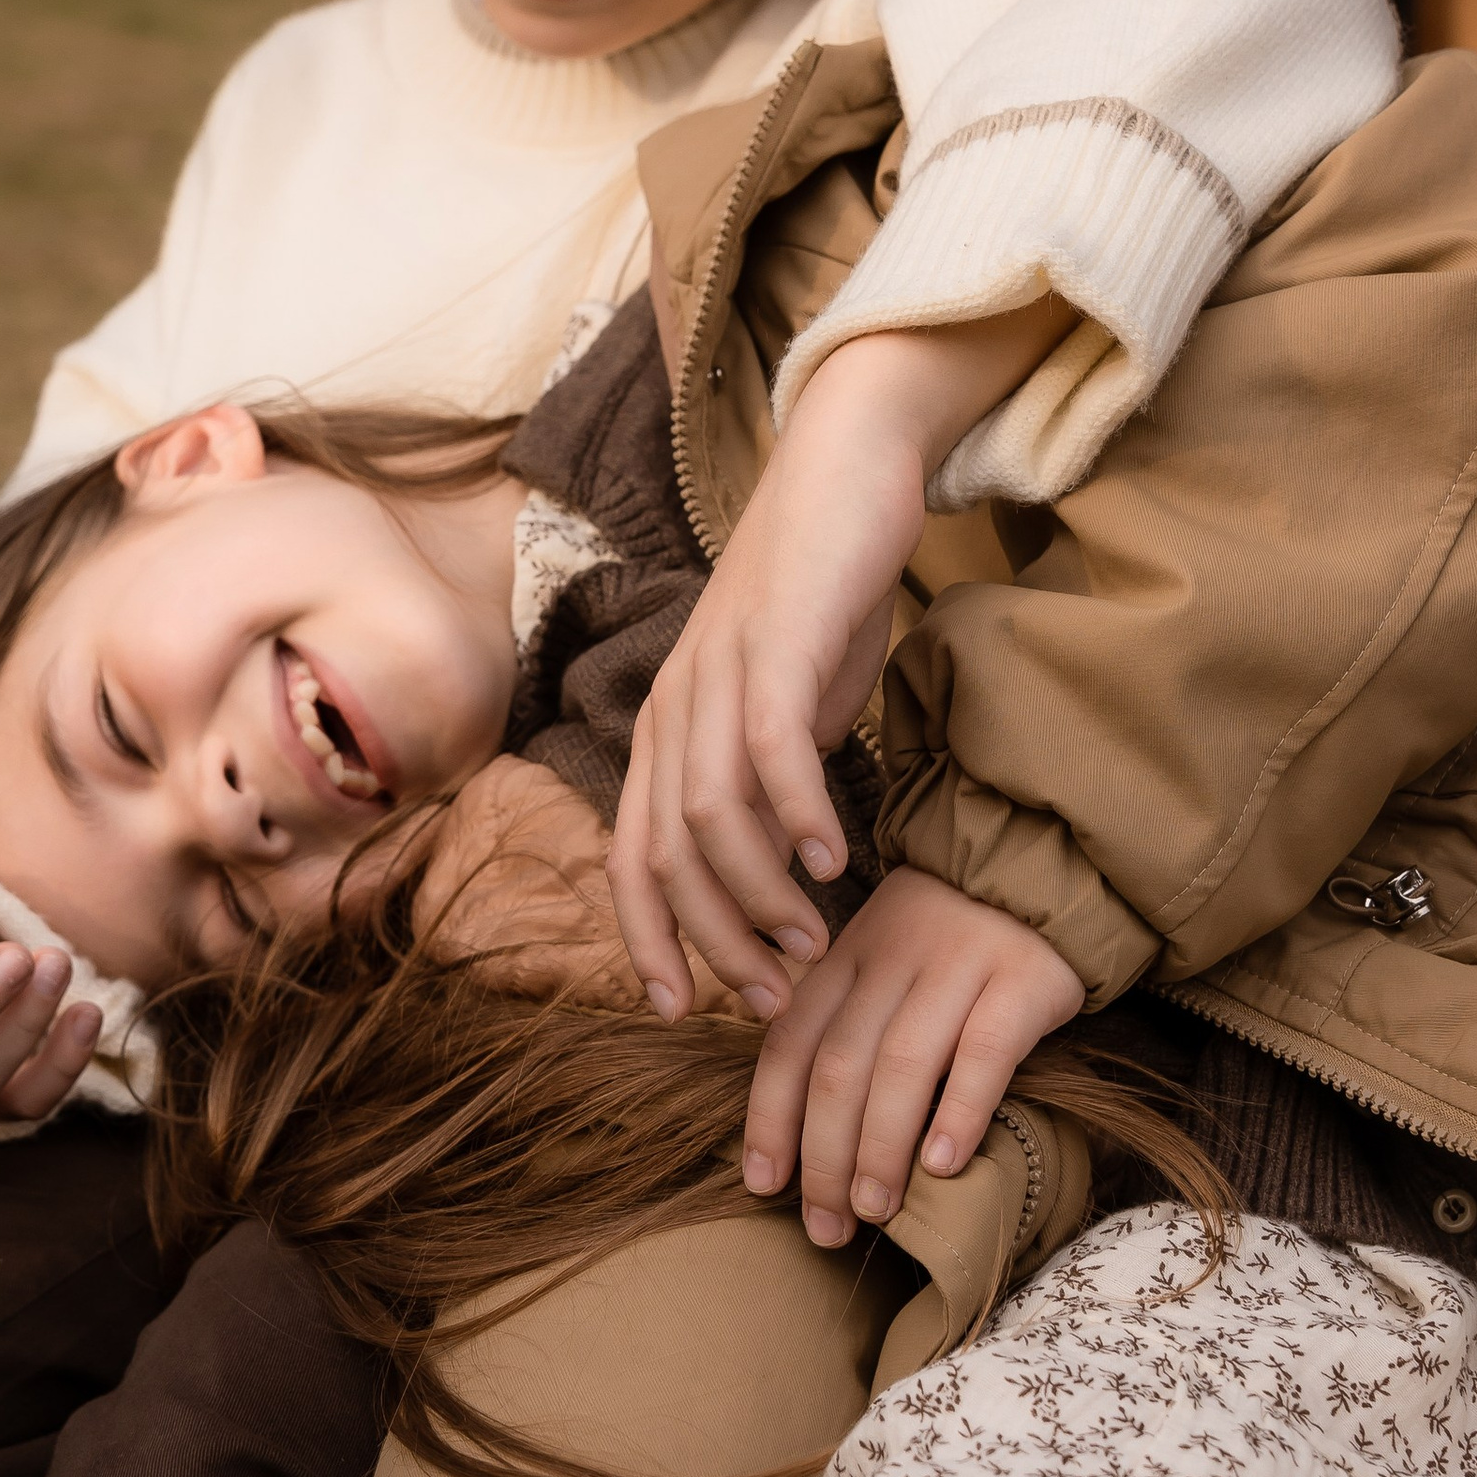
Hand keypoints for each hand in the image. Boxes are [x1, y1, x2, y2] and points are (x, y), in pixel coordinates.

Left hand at [610, 299, 1068, 1020]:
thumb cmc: (822, 591)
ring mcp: (716, 669)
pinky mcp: (773, 640)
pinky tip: (835, 862)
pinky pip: (770, 749)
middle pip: (663, 852)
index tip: (683, 1008)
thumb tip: (786, 859)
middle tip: (768, 997)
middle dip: (710, 940)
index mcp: (666, 724)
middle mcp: (673, 702)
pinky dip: (799, 816)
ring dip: (757, 894)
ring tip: (808, 945)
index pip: (631, 855)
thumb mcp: (790, 701)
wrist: (844, 468)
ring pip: (711, 815)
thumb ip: (774, 776)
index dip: (647, 938)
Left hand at [740, 866, 1082, 1247]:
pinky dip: (959, 1110)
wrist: (1035, 868)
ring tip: (876, 1210)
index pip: (791, 1044)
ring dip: (881, 1147)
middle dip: (824, 1155)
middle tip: (827, 1227)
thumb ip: (841, 1027)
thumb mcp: (876, 965)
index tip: (765, 1185)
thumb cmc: (944, 943)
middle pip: (839, 1065)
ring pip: (902, 1064)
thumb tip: (799, 1138)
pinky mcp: (1022, 979)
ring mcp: (957, 965)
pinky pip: (984, 1050)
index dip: (771, 1118)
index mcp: (842, 960)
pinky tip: (945, 1165)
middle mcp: (889, 959)